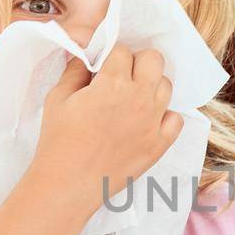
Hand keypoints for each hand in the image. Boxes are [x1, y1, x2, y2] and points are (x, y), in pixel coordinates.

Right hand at [30, 45, 183, 218]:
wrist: (69, 183)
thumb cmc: (58, 140)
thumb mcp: (57, 97)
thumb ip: (75, 71)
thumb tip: (87, 56)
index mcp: (112, 83)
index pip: (122, 50)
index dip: (110, 55)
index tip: (103, 66)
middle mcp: (138, 98)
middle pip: (154, 59)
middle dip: (138, 62)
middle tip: (122, 77)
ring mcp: (153, 121)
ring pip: (167, 86)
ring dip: (151, 86)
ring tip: (133, 99)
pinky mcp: (160, 144)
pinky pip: (176, 119)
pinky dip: (165, 116)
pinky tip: (147, 121)